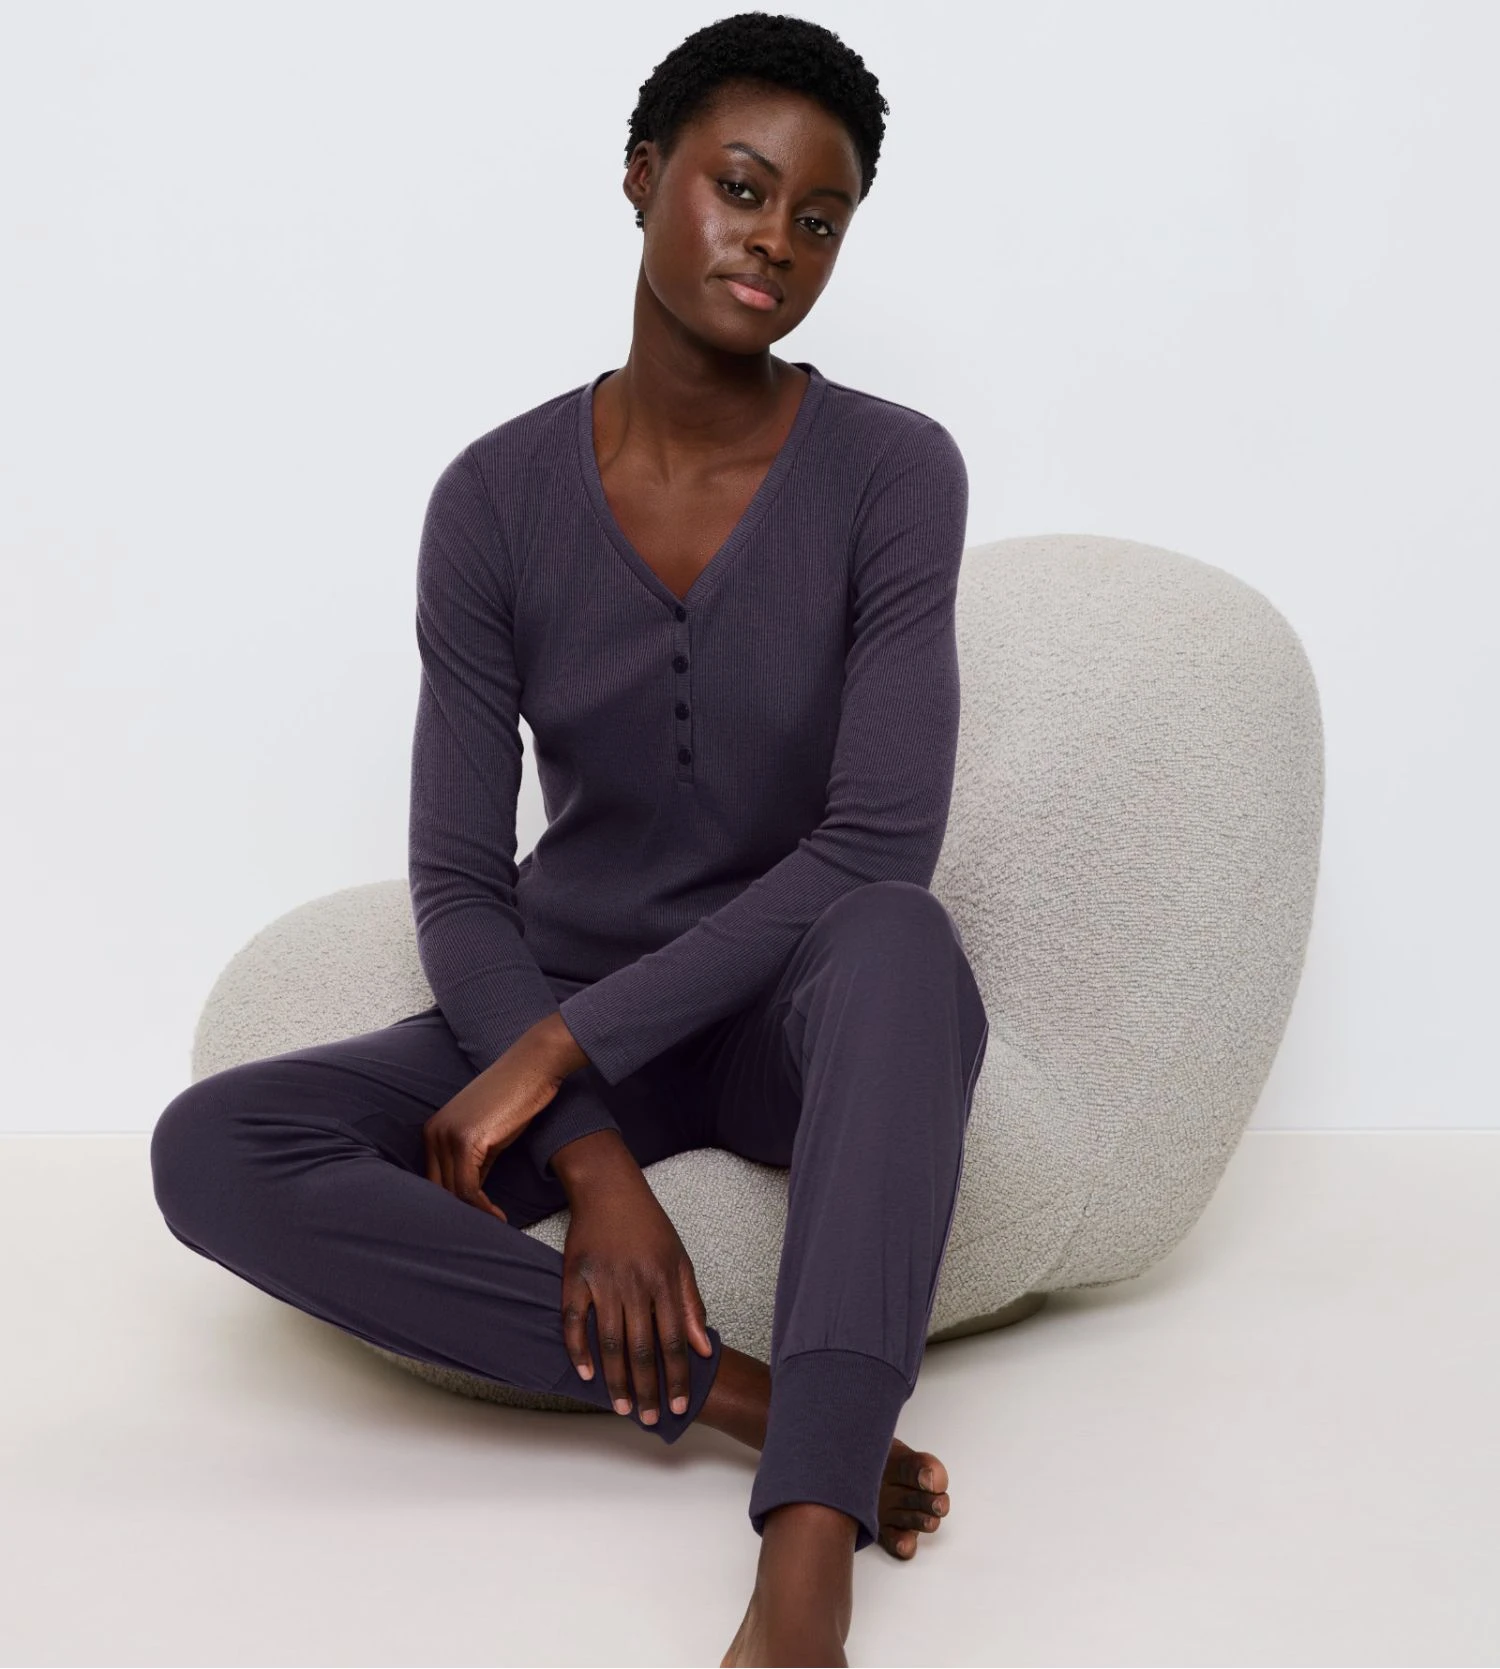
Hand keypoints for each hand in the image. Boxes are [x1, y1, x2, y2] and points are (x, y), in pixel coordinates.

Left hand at [423, 1029, 566, 1222]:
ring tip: (496, 1224)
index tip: (474, 1221)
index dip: (452, 1206)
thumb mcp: (488, 1133)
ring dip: (475, 1215)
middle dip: (460, 1214)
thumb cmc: (517, 1095)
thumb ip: (474, 1161)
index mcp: (433, 1130)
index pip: (433, 1181)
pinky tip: (499, 1216)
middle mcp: (433, 1132)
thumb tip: (472, 1196)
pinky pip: (469, 1189)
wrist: (533, 1066)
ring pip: (453, 1193)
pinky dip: (483, 1208)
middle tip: (484, 1230)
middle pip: (439, 1189)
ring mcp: (447, 1136)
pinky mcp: (467, 1141)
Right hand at [558, 1145, 714, 1425]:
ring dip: (616, 1380)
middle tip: (649, 1419)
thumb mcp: (679, 1259)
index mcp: (664, 1280)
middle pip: (642, 1348)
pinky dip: (578, 1350)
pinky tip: (586, 1375)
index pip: (674, 1340)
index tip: (678, 1406)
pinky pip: (573, 1321)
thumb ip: (690, 1304)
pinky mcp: (574, 1276)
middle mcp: (634, 1284)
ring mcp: (602, 1281)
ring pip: (609, 1341)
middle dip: (647, 1388)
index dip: (677, 1376)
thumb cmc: (648, 1225)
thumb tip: (704, 1348)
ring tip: (623, 1407)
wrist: (607, 1188)